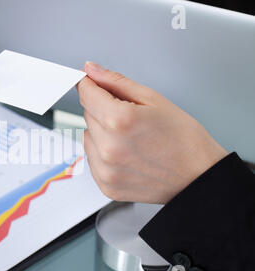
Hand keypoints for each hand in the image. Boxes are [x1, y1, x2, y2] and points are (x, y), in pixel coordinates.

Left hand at [78, 62, 228, 203]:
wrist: (198, 176)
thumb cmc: (183, 139)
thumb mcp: (153, 99)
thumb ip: (116, 82)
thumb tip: (91, 70)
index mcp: (119, 120)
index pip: (86, 94)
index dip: (90, 85)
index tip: (92, 83)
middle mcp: (108, 147)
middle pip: (87, 114)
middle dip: (103, 110)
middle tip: (131, 119)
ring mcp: (106, 169)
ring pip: (87, 137)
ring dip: (101, 133)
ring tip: (131, 139)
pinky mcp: (106, 185)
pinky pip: (92, 159)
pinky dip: (104, 154)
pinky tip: (127, 154)